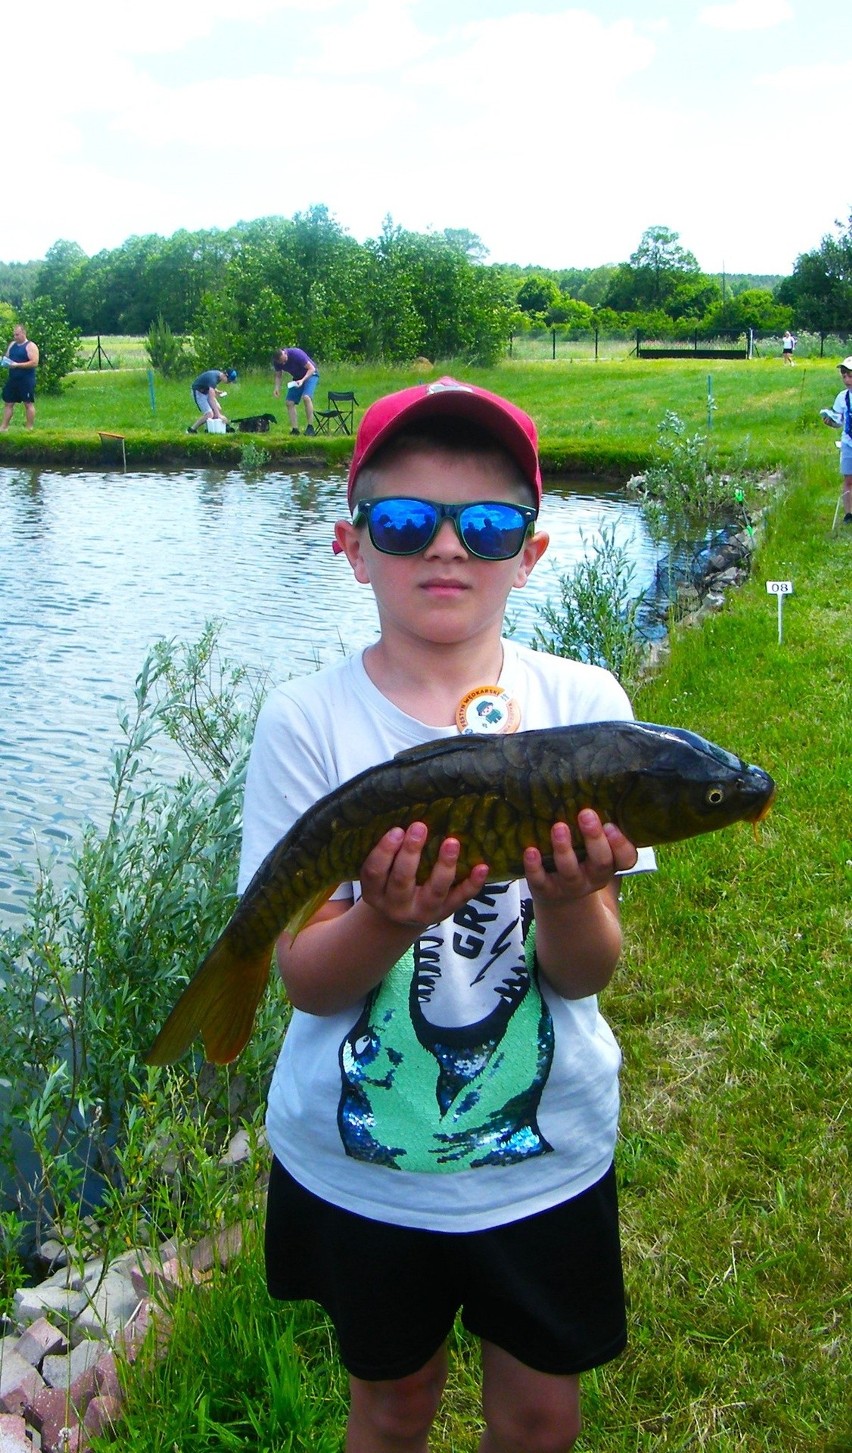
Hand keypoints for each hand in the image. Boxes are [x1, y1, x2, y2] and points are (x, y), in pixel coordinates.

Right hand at [358, 822, 489, 930]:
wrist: (402, 918)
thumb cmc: (390, 882)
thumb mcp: (381, 872)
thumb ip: (389, 851)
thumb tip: (407, 812)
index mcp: (374, 892)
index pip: (374, 872)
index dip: (384, 851)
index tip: (397, 830)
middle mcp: (396, 906)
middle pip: (402, 880)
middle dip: (411, 853)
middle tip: (420, 827)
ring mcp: (422, 911)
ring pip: (434, 891)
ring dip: (444, 866)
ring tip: (452, 842)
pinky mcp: (445, 913)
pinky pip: (460, 899)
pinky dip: (472, 884)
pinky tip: (482, 867)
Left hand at [523, 810, 637, 905]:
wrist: (562, 896)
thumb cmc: (582, 858)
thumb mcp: (595, 846)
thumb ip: (598, 825)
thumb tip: (591, 785)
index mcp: (611, 864)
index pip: (625, 857)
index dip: (620, 844)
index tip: (611, 825)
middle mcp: (594, 877)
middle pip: (600, 862)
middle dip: (594, 839)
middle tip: (585, 814)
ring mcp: (571, 885)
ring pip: (570, 870)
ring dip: (564, 849)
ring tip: (558, 827)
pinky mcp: (547, 890)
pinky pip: (541, 881)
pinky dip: (535, 867)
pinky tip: (530, 850)